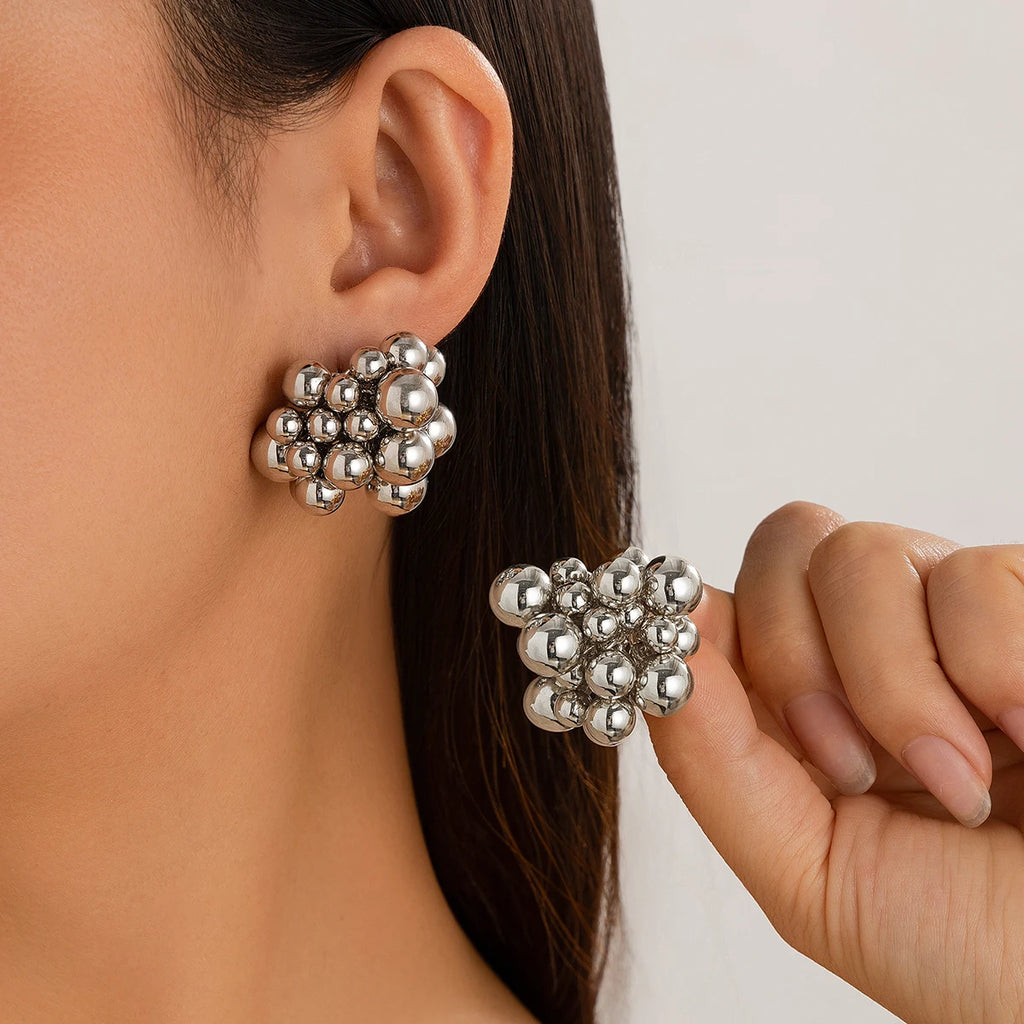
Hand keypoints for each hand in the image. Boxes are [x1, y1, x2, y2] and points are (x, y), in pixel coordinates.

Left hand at [646, 501, 1023, 1023]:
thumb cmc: (970, 948)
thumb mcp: (809, 875)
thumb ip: (715, 763)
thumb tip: (664, 646)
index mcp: (806, 702)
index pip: (724, 597)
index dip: (700, 625)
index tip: (704, 676)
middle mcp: (876, 644)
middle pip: (785, 546)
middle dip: (800, 663)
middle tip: (854, 767)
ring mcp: (958, 617)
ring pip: (863, 552)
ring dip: (898, 688)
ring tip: (959, 784)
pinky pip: (976, 575)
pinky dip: (996, 672)